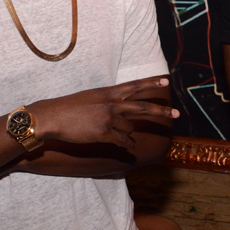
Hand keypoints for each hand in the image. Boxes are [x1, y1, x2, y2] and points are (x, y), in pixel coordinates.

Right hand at [31, 77, 178, 151]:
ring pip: (129, 129)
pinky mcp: (104, 133)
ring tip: (119, 135)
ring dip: (127, 134)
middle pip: (143, 107)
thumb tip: (120, 111)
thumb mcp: (90, 97)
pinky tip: (129, 147)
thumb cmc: (68, 108)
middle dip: (162, 111)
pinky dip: (127, 145)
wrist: (52, 117)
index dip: (151, 84)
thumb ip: (107, 102)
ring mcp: (109, 119)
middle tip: (177, 114)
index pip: (134, 86)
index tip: (166, 81)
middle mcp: (111, 104)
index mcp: (108, 92)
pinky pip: (122, 141)